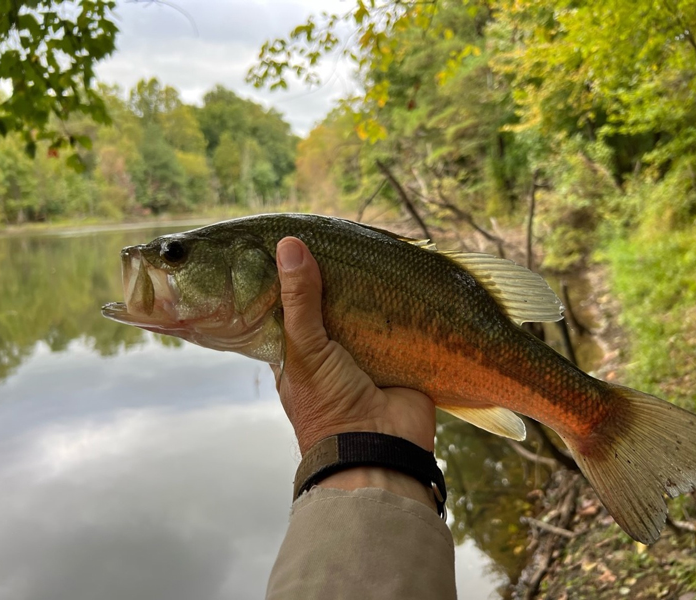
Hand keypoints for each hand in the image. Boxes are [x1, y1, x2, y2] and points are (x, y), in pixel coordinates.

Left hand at [273, 237, 436, 505]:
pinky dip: (403, 303)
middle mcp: (330, 352)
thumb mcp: (306, 351)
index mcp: (298, 353)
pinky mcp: (400, 356)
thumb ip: (299, 301)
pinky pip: (400, 322)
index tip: (301, 240)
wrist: (381, 450)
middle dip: (340, 279)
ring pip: (367, 311)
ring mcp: (366, 354)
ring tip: (377, 245)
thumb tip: (290, 245)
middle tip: (346, 236)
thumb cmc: (329, 406)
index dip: (296, 278)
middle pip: (333, 304)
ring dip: (372, 289)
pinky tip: (406, 270)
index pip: (292, 306)